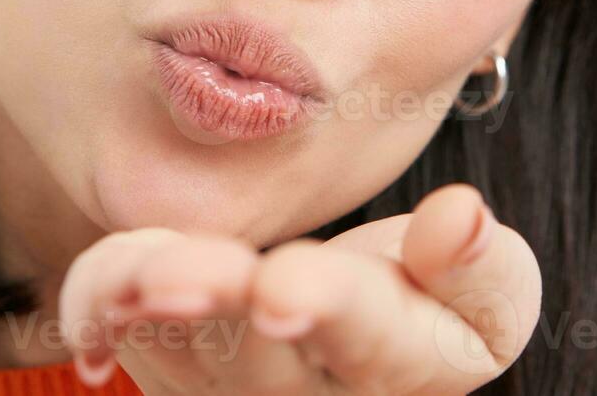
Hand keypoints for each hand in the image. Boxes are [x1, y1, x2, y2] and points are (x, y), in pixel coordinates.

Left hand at [57, 183, 541, 393]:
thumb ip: (481, 268)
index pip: (364, 340)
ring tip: (125, 277)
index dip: (324, 308)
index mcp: (393, 366)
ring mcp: (227, 383)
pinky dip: (104, 295)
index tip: (283, 287)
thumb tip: (457, 217)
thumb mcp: (492, 289)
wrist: (361, 319)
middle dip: (212, 307)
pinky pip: (124, 330)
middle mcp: (303, 391)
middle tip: (167, 278)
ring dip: (144, 305)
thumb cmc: (432, 298)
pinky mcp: (171, 361)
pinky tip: (109, 284)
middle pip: (252, 363)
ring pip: (177, 349)